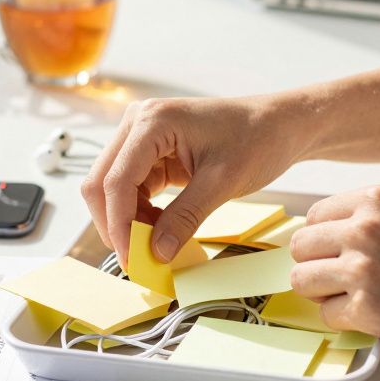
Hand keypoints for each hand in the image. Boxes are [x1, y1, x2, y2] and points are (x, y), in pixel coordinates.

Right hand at [82, 95, 304, 264]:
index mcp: (153, 121)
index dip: (119, 224)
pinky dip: (140, 213)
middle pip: (101, 182)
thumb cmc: (258, 139)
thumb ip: (184, 218)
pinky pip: (131, 188)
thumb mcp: (222, 183)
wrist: (279, 125)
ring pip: (112, 189)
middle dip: (115, 224)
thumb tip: (156, 253)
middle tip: (138, 260)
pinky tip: (160, 229)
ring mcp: (141, 137)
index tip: (133, 258)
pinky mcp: (150, 152)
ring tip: (156, 244)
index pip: (116, 180)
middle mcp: (138, 123)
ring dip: (128, 221)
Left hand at [289, 185, 379, 362]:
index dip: (324, 240)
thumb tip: (335, 236)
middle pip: (301, 247)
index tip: (335, 254)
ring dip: (324, 294)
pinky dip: (344, 320)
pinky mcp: (366, 309)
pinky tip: (374, 317)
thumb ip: (376, 221)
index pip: (314, 216)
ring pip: (302, 280)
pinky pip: (325, 315)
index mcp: (378, 199)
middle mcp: (364, 227)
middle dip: (317, 265)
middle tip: (343, 281)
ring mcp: (362, 268)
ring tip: (356, 300)